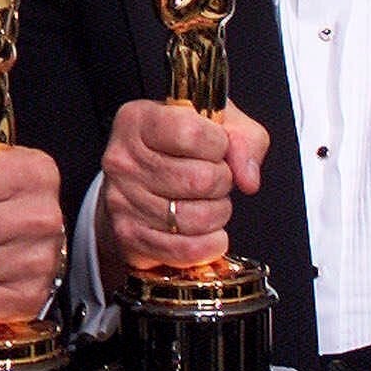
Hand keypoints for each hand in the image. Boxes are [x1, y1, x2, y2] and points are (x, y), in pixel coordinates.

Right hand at [97, 99, 267, 274]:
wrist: (139, 181)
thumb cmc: (179, 147)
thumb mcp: (217, 124)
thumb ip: (244, 139)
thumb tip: (248, 179)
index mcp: (139, 120)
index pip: (191, 134)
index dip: (219, 145)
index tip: (216, 147)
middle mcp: (123, 159)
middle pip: (200, 179)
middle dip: (222, 183)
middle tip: (213, 179)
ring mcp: (122, 199)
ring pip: (197, 217)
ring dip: (217, 213)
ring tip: (208, 202)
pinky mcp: (129, 235)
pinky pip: (186, 249)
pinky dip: (210, 245)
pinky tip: (210, 232)